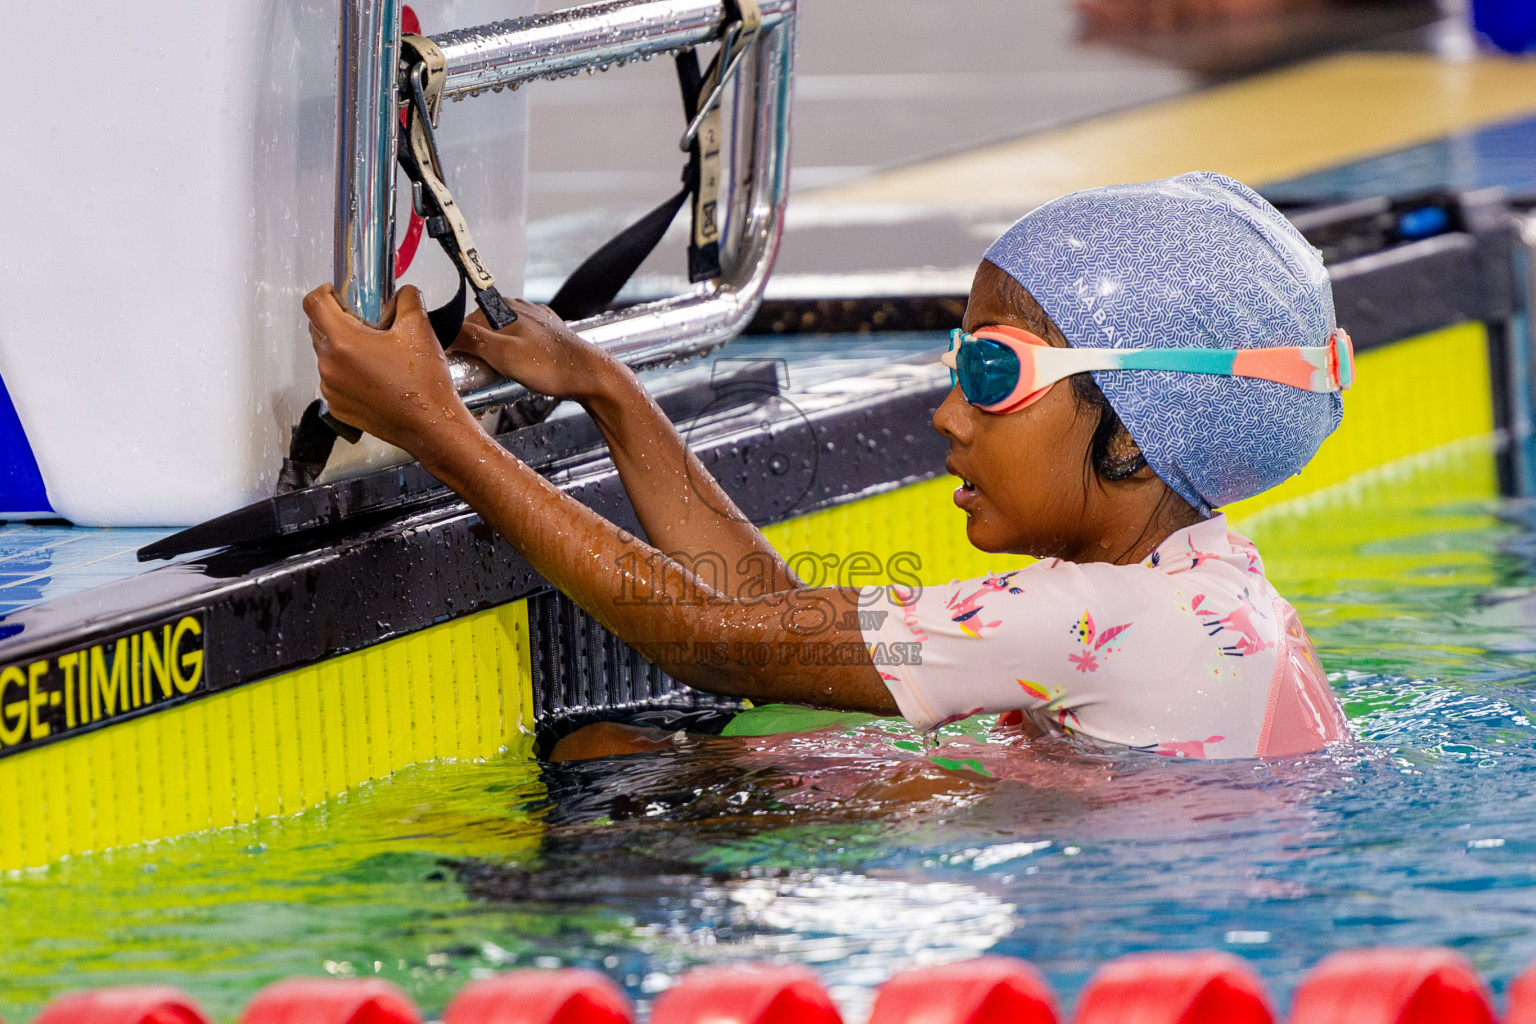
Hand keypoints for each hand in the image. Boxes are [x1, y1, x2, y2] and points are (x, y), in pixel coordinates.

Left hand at [304, 283, 480, 454]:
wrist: (430, 426)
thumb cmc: (424, 384)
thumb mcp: (420, 329)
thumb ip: (407, 300)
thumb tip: (402, 293)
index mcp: (343, 342)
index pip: (313, 303)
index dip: (324, 291)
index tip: (338, 292)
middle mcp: (329, 365)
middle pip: (319, 328)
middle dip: (338, 319)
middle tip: (367, 322)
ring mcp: (331, 388)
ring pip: (327, 355)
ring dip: (344, 347)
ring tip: (375, 352)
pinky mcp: (338, 406)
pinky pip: (334, 380)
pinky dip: (348, 372)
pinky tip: (375, 375)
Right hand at [448, 298, 623, 404]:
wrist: (592, 377)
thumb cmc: (554, 367)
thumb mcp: (504, 355)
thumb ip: (471, 340)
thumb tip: (443, 332)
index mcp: (503, 306)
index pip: (462, 323)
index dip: (459, 347)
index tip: (462, 366)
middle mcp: (518, 306)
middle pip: (481, 330)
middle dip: (479, 351)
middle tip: (486, 375)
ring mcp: (533, 318)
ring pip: (499, 336)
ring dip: (496, 355)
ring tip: (505, 374)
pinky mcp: (545, 332)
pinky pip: (518, 341)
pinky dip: (514, 355)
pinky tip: (521, 369)